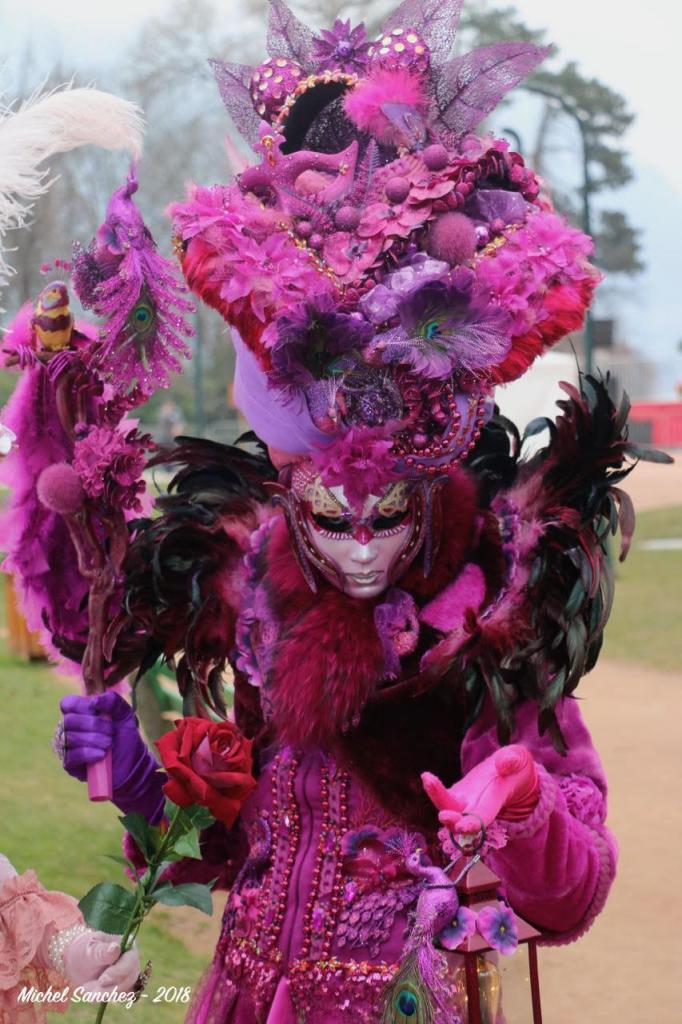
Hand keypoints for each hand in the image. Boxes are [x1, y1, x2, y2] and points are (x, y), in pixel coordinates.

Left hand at [41, 924, 139, 992]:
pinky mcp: (122, 988)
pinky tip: (90, 994)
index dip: (118, 972)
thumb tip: (116, 947)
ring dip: (103, 993)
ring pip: (123, 990)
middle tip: (87, 988)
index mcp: (128, 945)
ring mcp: (129, 976)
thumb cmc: (84, 951)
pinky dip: (103, 997)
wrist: (77, 964)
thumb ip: (102, 951)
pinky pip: (117, 996)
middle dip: (108, 987)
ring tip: (84, 989)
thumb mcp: (90, 949)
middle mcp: (132, 961)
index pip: (130, 961)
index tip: (102, 980)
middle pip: (129, 978)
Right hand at [59, 691, 164, 821]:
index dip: (80, 705)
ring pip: (69, 738)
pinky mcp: (69, 764)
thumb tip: (93, 701)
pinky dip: (89, 753)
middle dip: (93, 725)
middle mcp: (69, 729)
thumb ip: (112, 701)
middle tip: (111, 731)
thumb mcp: (124, 714)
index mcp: (80, 713)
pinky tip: (101, 755)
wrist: (132, 763)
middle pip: (68, 720)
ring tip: (109, 744)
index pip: (67, 703)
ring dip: (94, 739)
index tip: (97, 711)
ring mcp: (67, 747)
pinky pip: (71, 756)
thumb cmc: (125, 736)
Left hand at [422, 745, 539, 833]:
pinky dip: (434, 790)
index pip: (484, 817)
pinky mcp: (455, 795)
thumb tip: (505, 764)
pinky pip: (442, 797)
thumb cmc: (516, 767)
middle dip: (453, 822)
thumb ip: (513, 761)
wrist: (508, 772)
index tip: (463, 826)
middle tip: (443, 816)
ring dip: (438, 799)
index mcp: (495, 800)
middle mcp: (477, 807)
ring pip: (448, 808)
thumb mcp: (519, 760)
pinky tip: (426, 776)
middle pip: (462, 820)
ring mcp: (464, 802)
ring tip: (428, 779)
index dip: (474, 824)